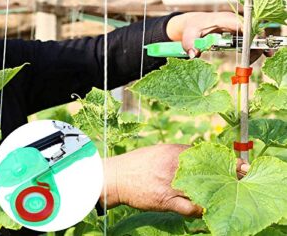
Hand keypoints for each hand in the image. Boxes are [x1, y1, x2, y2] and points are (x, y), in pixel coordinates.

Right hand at [99, 144, 248, 215]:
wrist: (117, 176)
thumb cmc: (137, 162)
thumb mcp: (158, 150)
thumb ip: (177, 152)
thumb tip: (195, 155)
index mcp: (172, 151)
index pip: (204, 153)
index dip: (223, 158)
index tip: (238, 163)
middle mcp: (174, 165)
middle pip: (207, 169)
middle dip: (227, 173)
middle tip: (242, 177)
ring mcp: (170, 183)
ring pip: (201, 188)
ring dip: (217, 191)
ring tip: (230, 193)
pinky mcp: (165, 200)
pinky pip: (189, 207)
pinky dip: (201, 209)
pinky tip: (209, 209)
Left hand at [166, 12, 270, 62]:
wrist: (195, 23)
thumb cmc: (193, 27)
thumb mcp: (188, 36)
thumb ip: (190, 44)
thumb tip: (194, 54)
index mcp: (224, 19)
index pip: (242, 24)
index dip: (250, 35)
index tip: (253, 47)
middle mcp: (234, 21)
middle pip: (252, 30)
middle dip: (258, 43)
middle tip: (257, 57)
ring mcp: (238, 27)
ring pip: (254, 35)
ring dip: (257, 48)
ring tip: (251, 61)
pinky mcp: (239, 33)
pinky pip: (250, 40)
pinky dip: (254, 48)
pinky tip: (254, 57)